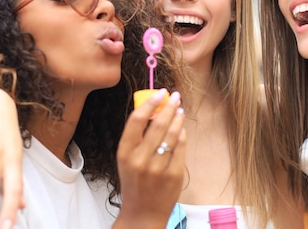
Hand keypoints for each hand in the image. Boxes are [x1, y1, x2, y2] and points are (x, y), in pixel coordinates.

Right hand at [113, 89, 185, 228]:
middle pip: (158, 124)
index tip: (160, 93)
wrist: (142, 214)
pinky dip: (182, 134)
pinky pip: (180, 147)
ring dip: (178, 118)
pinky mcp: (174, 174)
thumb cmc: (134, 182)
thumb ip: (137, 137)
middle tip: (175, 96)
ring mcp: (159, 168)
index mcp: (125, 153)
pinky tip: (181, 129)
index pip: (137, 120)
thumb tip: (153, 109)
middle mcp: (141, 160)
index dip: (150, 103)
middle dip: (169, 106)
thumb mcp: (127, 159)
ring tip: (180, 109)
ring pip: (172, 134)